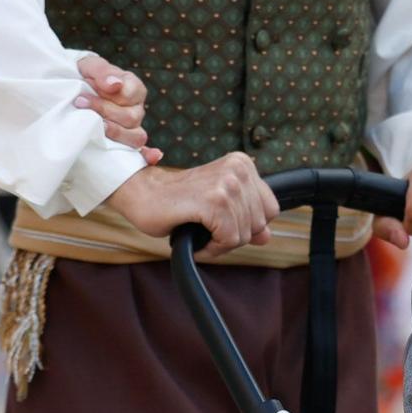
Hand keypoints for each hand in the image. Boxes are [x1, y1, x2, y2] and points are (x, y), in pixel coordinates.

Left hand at [74, 54, 160, 163]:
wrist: (71, 88)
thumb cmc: (85, 75)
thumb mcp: (91, 66)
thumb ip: (103, 72)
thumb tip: (114, 85)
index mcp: (134, 88)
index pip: (132, 94)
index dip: (110, 94)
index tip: (88, 85)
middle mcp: (137, 109)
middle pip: (131, 117)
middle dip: (104, 110)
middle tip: (79, 102)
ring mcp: (133, 128)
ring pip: (136, 137)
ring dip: (114, 132)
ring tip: (95, 125)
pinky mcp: (125, 143)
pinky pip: (142, 153)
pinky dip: (148, 156)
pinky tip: (151, 158)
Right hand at [106, 152, 277, 259]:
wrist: (140, 194)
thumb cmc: (177, 201)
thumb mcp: (219, 206)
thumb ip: (246, 218)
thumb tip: (267, 237)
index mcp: (242, 164)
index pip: (270, 209)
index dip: (248, 225)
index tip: (222, 222)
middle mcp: (238, 170)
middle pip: (260, 224)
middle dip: (235, 235)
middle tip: (207, 228)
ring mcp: (227, 184)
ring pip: (245, 234)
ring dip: (221, 242)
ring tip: (199, 230)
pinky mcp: (214, 201)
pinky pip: (229, 239)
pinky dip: (212, 247)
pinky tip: (195, 238)